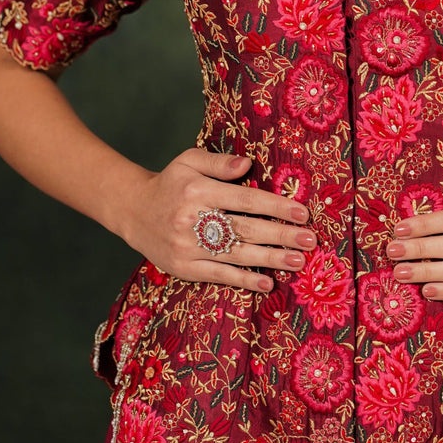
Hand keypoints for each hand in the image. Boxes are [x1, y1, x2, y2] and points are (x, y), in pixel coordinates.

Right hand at [118, 149, 316, 292]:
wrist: (133, 211)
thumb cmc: (170, 183)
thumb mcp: (188, 161)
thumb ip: (218, 162)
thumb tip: (248, 164)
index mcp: (197, 190)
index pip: (245, 200)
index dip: (276, 207)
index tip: (302, 212)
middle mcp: (192, 220)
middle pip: (245, 229)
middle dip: (281, 235)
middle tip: (309, 239)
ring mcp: (187, 247)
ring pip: (236, 255)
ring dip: (270, 259)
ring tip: (298, 260)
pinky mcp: (184, 268)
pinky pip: (219, 276)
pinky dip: (244, 280)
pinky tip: (267, 282)